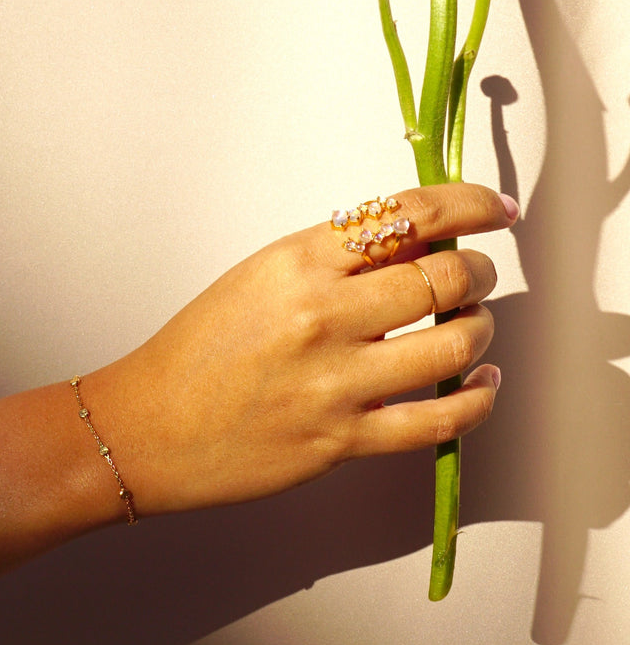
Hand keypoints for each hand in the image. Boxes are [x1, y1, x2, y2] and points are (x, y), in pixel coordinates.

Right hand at [84, 183, 518, 515]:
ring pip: (456, 344)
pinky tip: (481, 383)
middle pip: (445, 277)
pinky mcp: (344, 440)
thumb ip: (333, 259)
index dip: (468, 204)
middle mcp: (322, 315)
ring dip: (480, 328)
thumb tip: (419, 242)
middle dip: (479, 272)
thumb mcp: (258, 277)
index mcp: (296, 262)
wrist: (149, 425)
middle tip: (477, 275)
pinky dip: (478, 398)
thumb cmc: (196, 349)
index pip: (407, 214)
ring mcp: (336, 381)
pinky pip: (440, 419)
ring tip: (470, 325)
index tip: (494, 210)